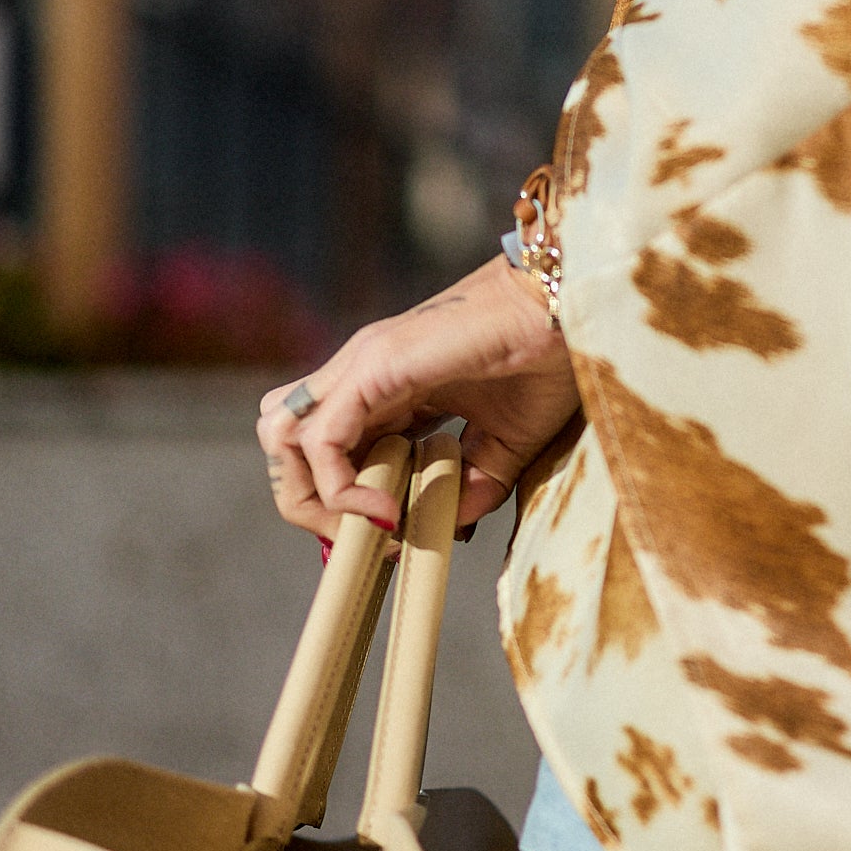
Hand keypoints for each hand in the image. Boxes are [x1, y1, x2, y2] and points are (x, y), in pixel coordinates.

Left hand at [258, 259, 580, 539]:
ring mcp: (361, 364)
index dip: (340, 500)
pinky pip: (320, 439)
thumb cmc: (545, 362)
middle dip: (309, 502)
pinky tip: (385, 510)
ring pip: (281, 435)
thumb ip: (473, 483)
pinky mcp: (373, 367)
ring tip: (367, 524)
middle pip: (285, 441)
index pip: (324, 446)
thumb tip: (443, 527)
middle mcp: (361, 372)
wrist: (568, 311)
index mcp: (387, 385)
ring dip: (310, 495)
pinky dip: (337, 487)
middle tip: (363, 539)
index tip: (388, 535)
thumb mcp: (506, 443)